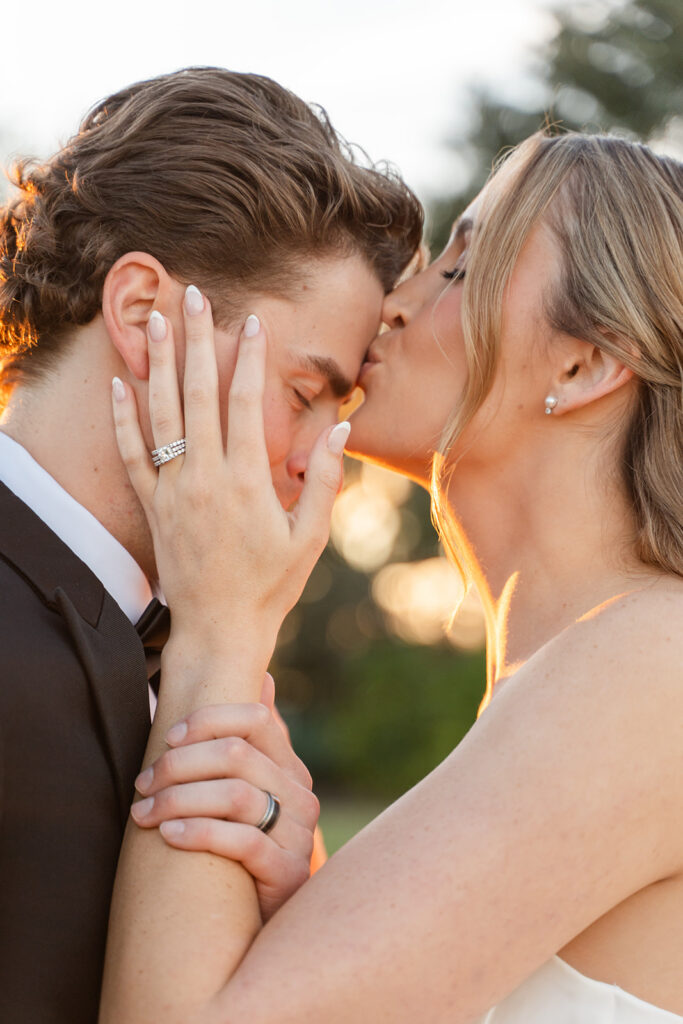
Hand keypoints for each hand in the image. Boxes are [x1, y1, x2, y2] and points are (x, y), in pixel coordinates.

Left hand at [111, 288, 349, 652]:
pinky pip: (131, 455)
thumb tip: (342, 428)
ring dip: (157, 364)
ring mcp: (173, 491)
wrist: (220, 629)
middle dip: (196, 340)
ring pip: (161, 415)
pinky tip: (120, 384)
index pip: (247, 403)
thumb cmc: (272, 585)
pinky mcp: (153, 507)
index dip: (251, 358)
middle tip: (192, 295)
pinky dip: (123, 419)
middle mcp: (205, 477)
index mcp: (247, 480)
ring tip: (154, 320)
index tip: (253, 321)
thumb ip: (325, 480)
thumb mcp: (310, 537)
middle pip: (198, 394)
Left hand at [130, 676, 319, 921]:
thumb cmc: (247, 848)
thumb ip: (253, 742)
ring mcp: (298, 834)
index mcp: (290, 768)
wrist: (265, 922)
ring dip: (179, 799)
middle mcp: (301, 795)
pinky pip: (242, 842)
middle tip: (142, 784)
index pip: (256, 720)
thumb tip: (266, 678)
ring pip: (236, 795)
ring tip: (144, 814)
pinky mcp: (287, 873)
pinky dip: (199, 833)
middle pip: (236, 755)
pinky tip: (170, 836)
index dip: (208, 720)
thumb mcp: (252, 793)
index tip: (168, 737)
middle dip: (179, 764)